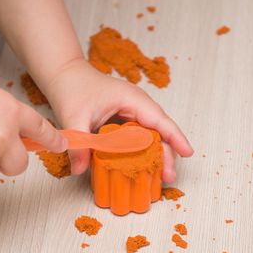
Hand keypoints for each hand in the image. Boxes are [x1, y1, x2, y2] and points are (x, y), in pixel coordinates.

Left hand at [44, 59, 192, 182]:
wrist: (64, 74)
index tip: (187, 152)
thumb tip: (80, 170)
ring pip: (150, 135)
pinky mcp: (123, 120)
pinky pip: (138, 137)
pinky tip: (141, 166)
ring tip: (159, 176)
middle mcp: (136, 105)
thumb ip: (78, 143)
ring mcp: (131, 112)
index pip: (159, 119)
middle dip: (166, 153)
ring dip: (156, 154)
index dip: (175, 137)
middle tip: (168, 177)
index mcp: (131, 99)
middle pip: (159, 130)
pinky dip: (142, 151)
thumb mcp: (73, 116)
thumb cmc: (73, 87)